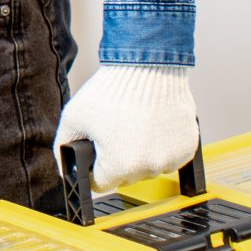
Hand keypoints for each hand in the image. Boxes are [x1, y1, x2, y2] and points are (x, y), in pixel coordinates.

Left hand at [55, 63, 198, 193]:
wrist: (148, 67)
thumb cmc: (113, 90)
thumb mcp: (73, 117)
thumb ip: (63, 146)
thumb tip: (64, 167)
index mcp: (119, 165)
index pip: (101, 183)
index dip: (95, 168)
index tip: (97, 154)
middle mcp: (148, 167)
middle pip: (126, 176)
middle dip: (118, 159)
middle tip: (116, 132)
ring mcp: (171, 158)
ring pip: (149, 167)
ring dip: (142, 154)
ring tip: (135, 126)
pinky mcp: (187, 147)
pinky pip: (170, 156)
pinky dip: (162, 146)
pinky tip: (153, 126)